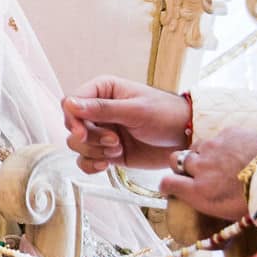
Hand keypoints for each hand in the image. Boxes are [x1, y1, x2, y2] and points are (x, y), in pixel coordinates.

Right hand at [62, 76, 190, 172]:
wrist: (186, 138)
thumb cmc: (166, 115)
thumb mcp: (135, 110)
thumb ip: (102, 108)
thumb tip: (70, 104)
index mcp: (103, 91)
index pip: (70, 103)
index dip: (73, 119)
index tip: (83, 133)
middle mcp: (98, 111)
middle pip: (72, 126)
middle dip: (90, 138)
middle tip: (114, 141)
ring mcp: (102, 132)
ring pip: (77, 145)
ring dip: (94, 151)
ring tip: (118, 149)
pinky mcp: (107, 151)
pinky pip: (85, 160)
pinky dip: (91, 165)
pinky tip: (106, 164)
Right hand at [159, 126, 256, 220]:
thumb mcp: (229, 217)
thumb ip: (210, 213)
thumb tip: (206, 229)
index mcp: (198, 192)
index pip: (167, 183)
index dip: (167, 184)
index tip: (169, 186)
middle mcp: (199, 167)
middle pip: (176, 160)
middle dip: (184, 165)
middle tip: (198, 171)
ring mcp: (213, 147)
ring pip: (198, 147)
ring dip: (205, 153)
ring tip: (223, 161)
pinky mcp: (228, 133)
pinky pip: (219, 137)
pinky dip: (226, 144)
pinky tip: (241, 151)